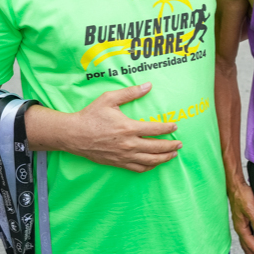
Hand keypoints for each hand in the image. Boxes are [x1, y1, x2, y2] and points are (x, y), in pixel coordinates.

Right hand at [62, 83, 180, 171]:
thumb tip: (148, 85)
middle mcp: (129, 144)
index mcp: (128, 128)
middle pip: (156, 147)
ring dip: (164, 158)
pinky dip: (149, 167)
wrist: (74, 134)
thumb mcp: (110, 99)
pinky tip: (155, 163)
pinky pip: (138, 168)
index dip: (168, 128)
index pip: (155, 129)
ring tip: (173, 155)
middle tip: (180, 143)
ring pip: (150, 160)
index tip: (175, 126)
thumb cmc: (91, 115)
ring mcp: (123, 155)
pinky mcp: (118, 163)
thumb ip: (130, 92)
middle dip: (171, 146)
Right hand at [227, 179, 253, 253]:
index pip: (251, 244)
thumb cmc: (242, 195)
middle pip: (247, 248)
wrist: (235, 186)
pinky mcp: (242, 221)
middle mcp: (239, 228)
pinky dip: (250, 246)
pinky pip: (247, 238)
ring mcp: (240, 225)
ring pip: (246, 244)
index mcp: (241, 227)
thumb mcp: (249, 206)